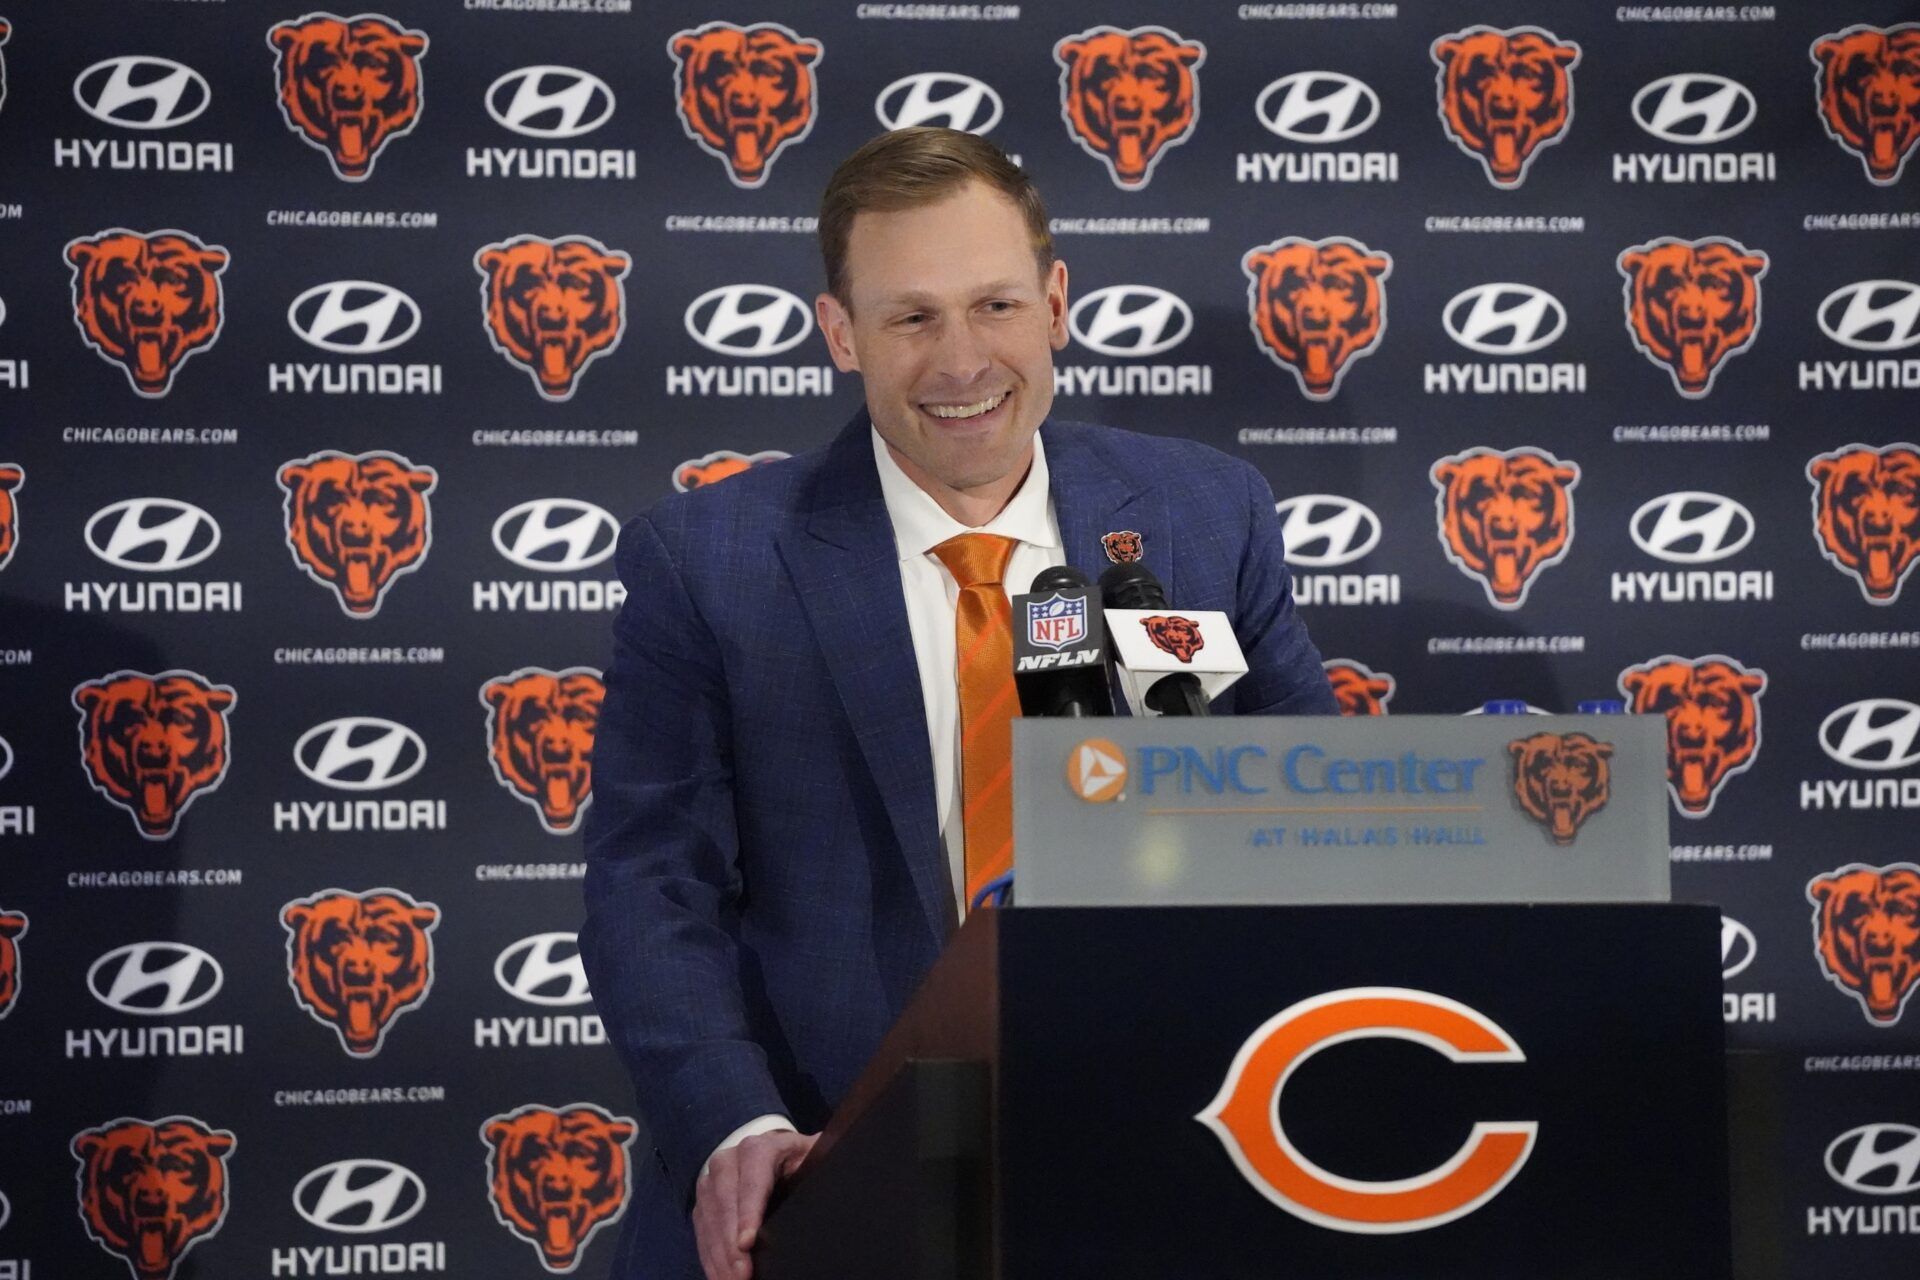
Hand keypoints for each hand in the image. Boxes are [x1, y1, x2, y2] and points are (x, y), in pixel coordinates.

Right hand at [694, 1129, 817, 1279]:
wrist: (766, 1151)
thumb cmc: (795, 1159)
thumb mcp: (811, 1154)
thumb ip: (823, 1159)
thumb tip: (843, 1170)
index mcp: (759, 1148)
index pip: (752, 1181)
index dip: (748, 1212)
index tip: (748, 1242)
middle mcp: (728, 1162)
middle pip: (725, 1204)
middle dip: (731, 1243)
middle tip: (741, 1274)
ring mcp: (711, 1182)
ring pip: (710, 1220)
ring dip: (719, 1255)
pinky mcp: (702, 1202)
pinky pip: (701, 1232)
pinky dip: (710, 1257)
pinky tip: (720, 1277)